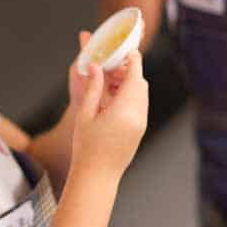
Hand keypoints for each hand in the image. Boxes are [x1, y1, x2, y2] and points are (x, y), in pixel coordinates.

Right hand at [71, 50, 147, 177]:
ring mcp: (141, 123)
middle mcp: (138, 115)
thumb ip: (93, 87)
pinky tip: (110, 99)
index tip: (124, 50)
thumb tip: (97, 67)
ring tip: (106, 84)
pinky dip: (128, 97)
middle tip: (109, 68)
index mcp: (125, 109)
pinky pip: (139, 105)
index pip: (135, 75)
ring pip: (141, 94)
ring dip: (128, 84)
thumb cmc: (87, 148)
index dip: (132, 59)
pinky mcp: (139, 130)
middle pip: (140, 83)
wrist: (97, 176)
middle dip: (128, 72)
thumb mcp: (85, 114)